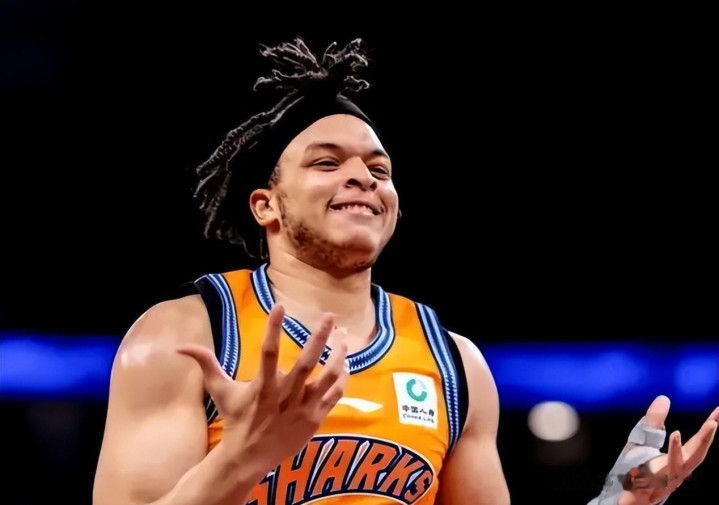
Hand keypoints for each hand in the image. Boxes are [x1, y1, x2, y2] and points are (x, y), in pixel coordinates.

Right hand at [177, 304, 348, 475]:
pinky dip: (343, 378)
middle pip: (307, 363)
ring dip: (339, 354)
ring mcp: (303, 409)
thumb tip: (181, 347)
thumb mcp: (220, 391)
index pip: (268, 352)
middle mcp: (285, 396)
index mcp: (262, 386)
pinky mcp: (315, 419)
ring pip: (329, 377)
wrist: (249, 458)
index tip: (280, 305)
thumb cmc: (236, 419)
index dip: (274, 328)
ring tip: (344, 336)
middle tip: (330, 315)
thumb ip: (206, 364)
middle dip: (320, 337)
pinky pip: (335, 395)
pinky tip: (345, 363)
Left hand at [617, 395, 718, 504]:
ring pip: (684, 462)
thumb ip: (654, 421)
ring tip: (711, 423)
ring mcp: (667, 479)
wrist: (623, 493)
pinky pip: (663, 470)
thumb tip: (664, 398)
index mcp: (679, 460)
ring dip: (696, 442)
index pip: (698, 443)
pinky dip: (672, 453)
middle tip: (717, 417)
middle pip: (697, 452)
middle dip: (707, 436)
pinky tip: (675, 436)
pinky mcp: (652, 484)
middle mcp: (678, 471)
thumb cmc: (636, 467)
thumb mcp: (644, 439)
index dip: (709, 429)